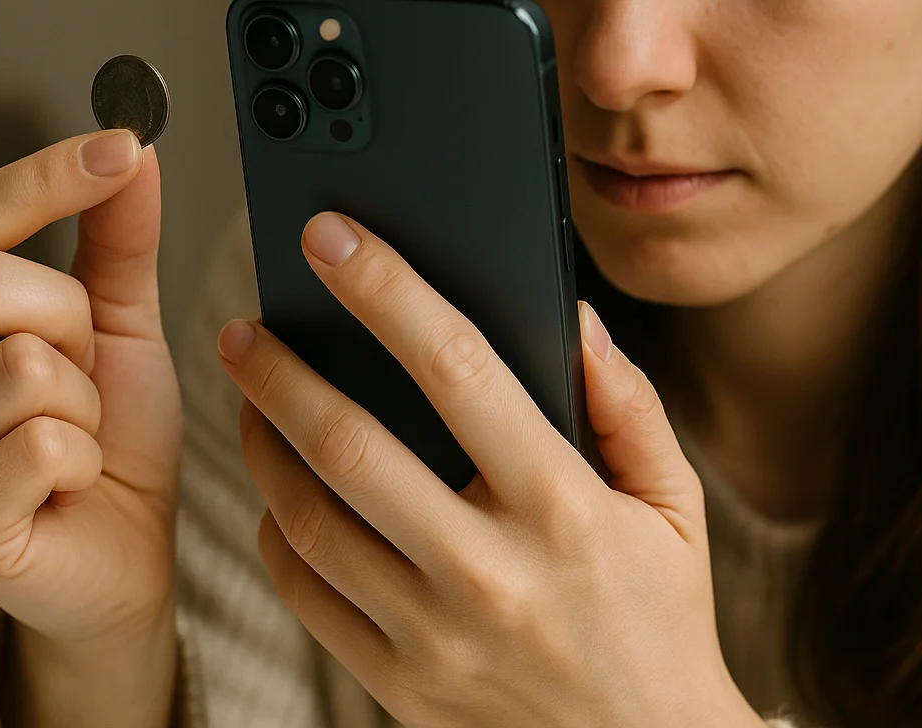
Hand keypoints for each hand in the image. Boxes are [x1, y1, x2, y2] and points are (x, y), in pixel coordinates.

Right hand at [0, 130, 182, 646]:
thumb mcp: (121, 326)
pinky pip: (43, 443)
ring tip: (77, 435)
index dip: (45, 175)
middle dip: (69, 320)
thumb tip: (129, 148)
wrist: (125, 555)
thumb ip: (117, 240)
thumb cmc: (111, 442)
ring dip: (85, 400)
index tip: (125, 145)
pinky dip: (87, 458)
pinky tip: (72, 484)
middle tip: (84, 374)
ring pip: (22, 364)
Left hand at [218, 211, 762, 727]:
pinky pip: (307, 596)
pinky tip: (277, 493)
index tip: (334, 239)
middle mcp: (489, 572)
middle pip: (350, 446)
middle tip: (246, 325)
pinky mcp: (397, 687)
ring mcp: (433, 638)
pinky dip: (276, 534)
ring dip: (263, 445)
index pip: (458, 369)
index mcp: (564, 508)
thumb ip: (628, 405)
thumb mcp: (675, 505)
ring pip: (308, 520)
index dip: (388, 291)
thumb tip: (573, 320)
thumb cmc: (662, 620)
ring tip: (249, 398)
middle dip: (281, 370)